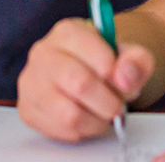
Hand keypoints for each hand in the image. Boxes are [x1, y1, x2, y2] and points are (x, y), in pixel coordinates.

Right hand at [18, 19, 155, 141]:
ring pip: (69, 114)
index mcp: (68, 32)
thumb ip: (136, 61)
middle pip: (80, 84)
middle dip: (108, 102)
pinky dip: (80, 131)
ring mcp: (31, 81)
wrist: (88, 76)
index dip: (115, 75)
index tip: (123, 82)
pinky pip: (59, 130)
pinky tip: (84, 118)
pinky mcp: (27, 108)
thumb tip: (124, 77)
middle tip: (117, 106)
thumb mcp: (130, 56)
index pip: (94, 55)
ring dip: (95, 121)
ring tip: (101, 113)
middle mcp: (43, 53)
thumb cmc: (107, 63)